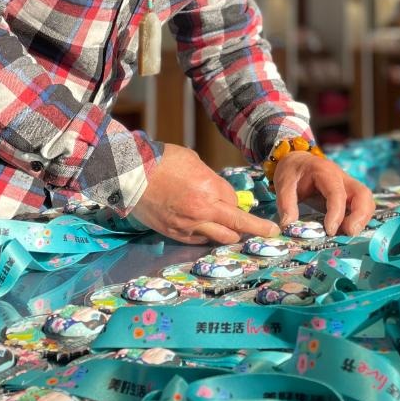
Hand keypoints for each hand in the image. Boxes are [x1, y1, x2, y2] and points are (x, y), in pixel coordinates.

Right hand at [132, 143, 279, 244]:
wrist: (131, 174)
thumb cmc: (162, 161)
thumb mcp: (194, 161)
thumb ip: (210, 179)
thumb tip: (220, 191)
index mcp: (208, 188)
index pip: (237, 204)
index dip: (241, 206)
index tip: (253, 213)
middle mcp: (202, 210)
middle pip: (238, 226)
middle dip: (255, 229)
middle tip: (268, 232)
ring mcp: (188, 225)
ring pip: (221, 238)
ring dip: (231, 235)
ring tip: (238, 234)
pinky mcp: (175, 233)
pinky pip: (200, 240)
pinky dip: (208, 236)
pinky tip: (209, 231)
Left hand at [273, 151, 374, 235]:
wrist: (297, 161)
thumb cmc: (292, 171)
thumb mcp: (283, 184)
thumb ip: (286, 204)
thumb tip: (288, 227)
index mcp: (325, 172)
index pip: (337, 193)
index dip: (336, 213)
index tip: (329, 230)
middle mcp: (342, 178)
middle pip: (363, 194)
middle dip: (360, 216)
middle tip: (349, 233)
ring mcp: (348, 186)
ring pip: (366, 201)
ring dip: (362, 219)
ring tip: (346, 234)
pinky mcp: (349, 195)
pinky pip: (361, 207)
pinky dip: (358, 220)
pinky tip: (344, 231)